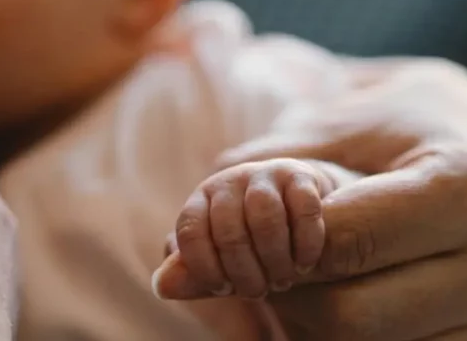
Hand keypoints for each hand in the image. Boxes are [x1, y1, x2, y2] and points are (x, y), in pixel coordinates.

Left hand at [154, 158, 358, 299]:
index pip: (190, 231)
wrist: (295, 207)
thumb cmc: (250, 241)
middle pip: (229, 229)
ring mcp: (264, 174)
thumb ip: (193, 273)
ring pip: (264, 215)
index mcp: (201, 200)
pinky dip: (305, 244)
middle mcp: (228, 181)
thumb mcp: (220, 258)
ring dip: (275, 259)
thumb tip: (160, 286)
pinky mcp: (299, 176)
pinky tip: (305, 264)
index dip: (204, 267)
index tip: (223, 289)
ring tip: (283, 281)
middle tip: (258, 292)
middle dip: (245, 272)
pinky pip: (303, 208)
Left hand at [157, 60, 466, 339]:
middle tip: (282, 252)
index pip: (345, 240)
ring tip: (315, 271)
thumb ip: (245, 193)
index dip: (277, 239)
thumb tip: (167, 278)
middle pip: (345, 316)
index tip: (256, 224)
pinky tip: (339, 299)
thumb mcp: (322, 135)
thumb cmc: (383, 129)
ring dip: (305, 321)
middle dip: (287, 286)